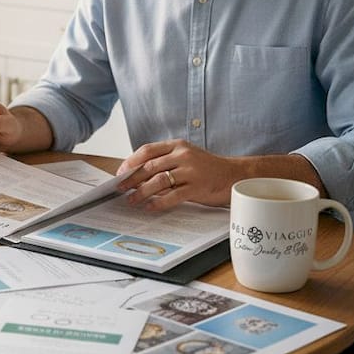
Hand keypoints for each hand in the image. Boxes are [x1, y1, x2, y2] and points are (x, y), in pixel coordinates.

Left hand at [115, 139, 239, 210]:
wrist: (233, 175)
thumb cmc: (206, 168)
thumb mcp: (186, 157)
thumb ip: (165, 161)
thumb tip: (137, 174)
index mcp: (177, 145)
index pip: (148, 150)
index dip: (131, 161)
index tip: (120, 172)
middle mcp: (183, 155)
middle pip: (150, 166)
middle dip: (131, 178)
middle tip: (120, 188)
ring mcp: (191, 171)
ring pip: (158, 181)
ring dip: (141, 192)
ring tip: (132, 200)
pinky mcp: (197, 187)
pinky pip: (172, 196)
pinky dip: (158, 203)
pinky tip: (150, 207)